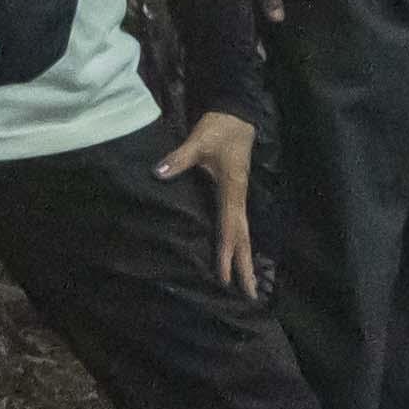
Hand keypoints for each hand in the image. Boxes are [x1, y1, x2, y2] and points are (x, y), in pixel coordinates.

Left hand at [159, 108, 260, 292]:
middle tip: (250, 296)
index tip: (225, 278)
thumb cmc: (220, 127)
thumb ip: (179, 158)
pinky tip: (235, 256)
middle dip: (246, 267)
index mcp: (232, 190)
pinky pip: (238, 225)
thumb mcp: (199, 141)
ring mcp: (239, 197)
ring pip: (244, 234)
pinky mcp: (235, 193)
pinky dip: (239, 245)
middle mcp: (239, 198)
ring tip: (247, 285)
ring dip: (245, 260)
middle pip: (244, 239)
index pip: (230, 228)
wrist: (238, 113)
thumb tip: (158, 172)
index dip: (226, 253)